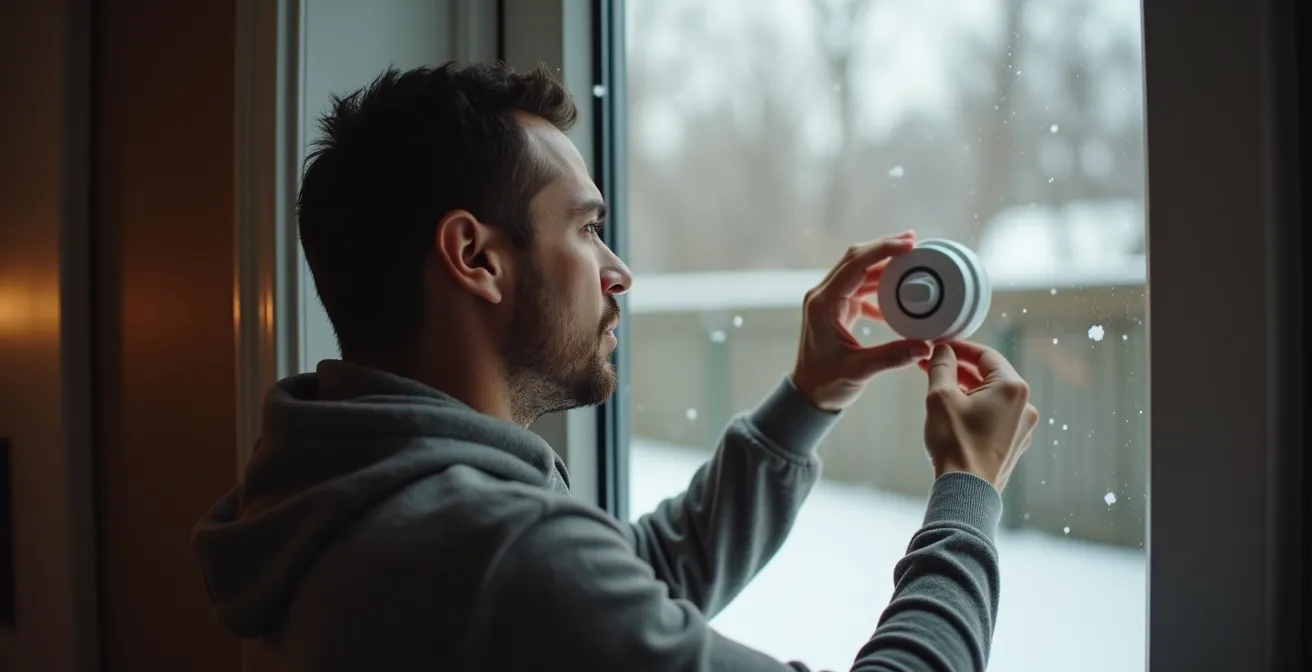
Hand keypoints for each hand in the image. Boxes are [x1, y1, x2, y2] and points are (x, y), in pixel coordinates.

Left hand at [790, 231, 933, 411]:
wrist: (808, 395)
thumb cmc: (826, 383)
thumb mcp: (859, 371)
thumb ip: (892, 357)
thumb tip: (925, 346)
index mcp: (823, 304)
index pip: (854, 265)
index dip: (882, 250)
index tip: (908, 244)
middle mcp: (823, 296)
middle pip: (855, 259)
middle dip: (884, 247)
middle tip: (914, 241)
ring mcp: (829, 300)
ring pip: (858, 270)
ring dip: (884, 264)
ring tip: (912, 258)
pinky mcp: (837, 308)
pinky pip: (860, 287)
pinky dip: (880, 286)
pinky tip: (900, 294)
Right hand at [919, 341, 1039, 491]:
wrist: (966, 491)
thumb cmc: (955, 443)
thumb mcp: (940, 396)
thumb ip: (942, 366)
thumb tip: (943, 349)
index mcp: (1012, 387)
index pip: (985, 354)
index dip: (959, 348)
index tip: (939, 346)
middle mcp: (1025, 405)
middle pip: (990, 375)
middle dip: (960, 369)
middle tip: (933, 365)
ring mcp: (1022, 427)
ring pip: (991, 396)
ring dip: (966, 389)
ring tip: (939, 388)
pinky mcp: (1014, 444)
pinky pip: (995, 416)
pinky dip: (976, 409)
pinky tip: (954, 413)